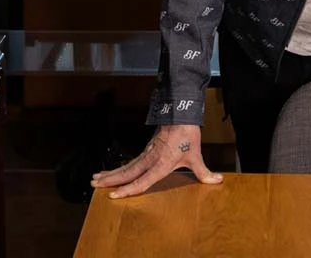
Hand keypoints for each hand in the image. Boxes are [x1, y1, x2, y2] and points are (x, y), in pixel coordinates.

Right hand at [90, 124, 222, 199]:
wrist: (181, 115)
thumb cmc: (186, 135)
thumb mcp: (195, 156)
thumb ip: (204, 172)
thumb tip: (217, 181)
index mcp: (160, 164)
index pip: (141, 181)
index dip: (127, 190)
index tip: (113, 196)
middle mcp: (149, 160)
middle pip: (126, 172)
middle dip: (110, 180)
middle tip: (93, 185)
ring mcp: (146, 154)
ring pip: (125, 166)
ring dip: (110, 173)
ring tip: (95, 178)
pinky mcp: (146, 150)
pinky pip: (130, 162)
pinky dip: (119, 167)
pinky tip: (112, 172)